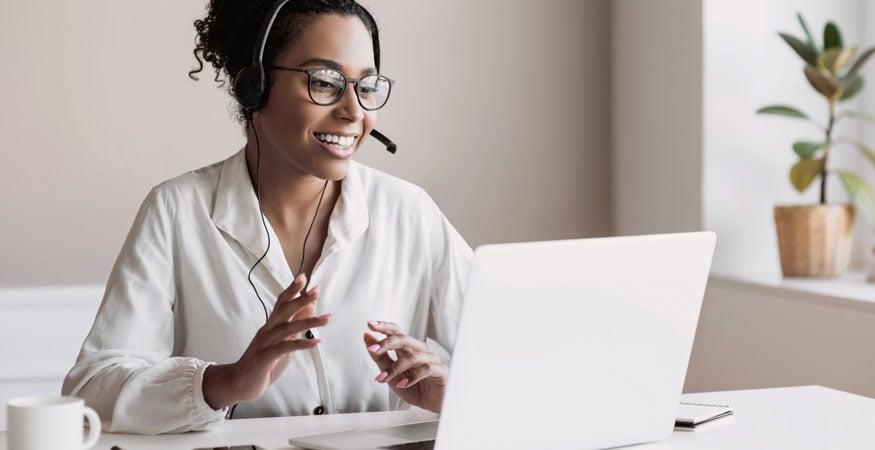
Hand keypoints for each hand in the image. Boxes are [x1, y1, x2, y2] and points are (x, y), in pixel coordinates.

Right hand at [203, 273, 330, 409]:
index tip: (304, 278)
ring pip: (287, 328)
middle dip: (300, 299)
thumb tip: (308, 314)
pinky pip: (284, 348)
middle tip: (316, 290)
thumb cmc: (261, 363)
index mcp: (270, 327)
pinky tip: (316, 342)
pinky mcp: (264, 358)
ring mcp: (264, 344)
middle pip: (283, 311)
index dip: (292, 291)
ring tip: (327, 318)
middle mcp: (266, 331)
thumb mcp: (280, 344)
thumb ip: (292, 330)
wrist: (237, 384)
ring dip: (308, 322)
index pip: (280, 304)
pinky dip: (300, 344)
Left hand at [364, 321, 448, 412]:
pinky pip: (426, 369)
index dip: (384, 327)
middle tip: (373, 349)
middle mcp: (420, 351)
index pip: (396, 332)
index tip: (370, 324)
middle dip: (387, 342)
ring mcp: (431, 360)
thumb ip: (380, 358)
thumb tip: (367, 337)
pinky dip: (412, 377)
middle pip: (404, 339)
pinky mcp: (440, 371)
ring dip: (395, 368)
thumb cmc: (416, 389)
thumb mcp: (392, 376)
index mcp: (408, 349)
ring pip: (413, 356)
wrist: (435, 406)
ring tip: (384, 378)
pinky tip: (402, 384)